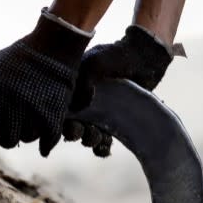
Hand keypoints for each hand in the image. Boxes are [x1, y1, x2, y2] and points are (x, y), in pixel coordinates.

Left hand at [0, 9, 91, 159]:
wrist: (56, 43)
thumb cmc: (24, 51)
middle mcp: (15, 107)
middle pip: (8, 140)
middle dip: (6, 139)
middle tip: (8, 134)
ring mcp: (36, 111)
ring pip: (28, 138)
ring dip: (26, 135)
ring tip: (27, 127)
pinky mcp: (55, 114)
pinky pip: (48, 140)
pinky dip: (46, 145)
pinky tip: (43, 147)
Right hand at [66, 25, 175, 156]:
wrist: (144, 54)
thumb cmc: (116, 55)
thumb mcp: (93, 64)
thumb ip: (82, 84)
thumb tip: (76, 108)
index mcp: (72, 89)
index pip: (59, 109)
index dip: (58, 121)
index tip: (65, 124)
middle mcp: (83, 102)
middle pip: (71, 125)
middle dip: (74, 132)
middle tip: (80, 131)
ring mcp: (99, 113)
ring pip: (87, 134)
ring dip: (88, 140)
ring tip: (97, 137)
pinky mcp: (115, 121)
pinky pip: (105, 139)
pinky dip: (102, 147)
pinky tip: (105, 148)